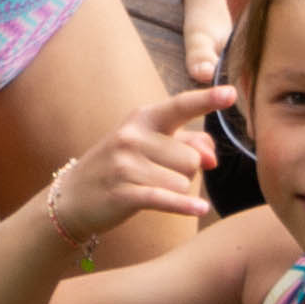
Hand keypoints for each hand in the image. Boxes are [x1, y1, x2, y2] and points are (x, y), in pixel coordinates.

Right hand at [50, 84, 228, 243]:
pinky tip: (200, 209)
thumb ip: (187, 144)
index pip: (180, 107)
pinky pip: (167, 198)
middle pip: (192, 158)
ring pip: (183, 181)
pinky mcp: (124, 193)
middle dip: (186, 172)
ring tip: (151, 189)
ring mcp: (126, 164)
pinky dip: (185, 206)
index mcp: (142, 118)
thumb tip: (212, 158)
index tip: (233, 93)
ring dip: (177, 191)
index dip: (207, 100)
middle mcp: (133, 136)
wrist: (71, 197)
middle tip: (160, 176)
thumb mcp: (148, 147)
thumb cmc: (119, 168)